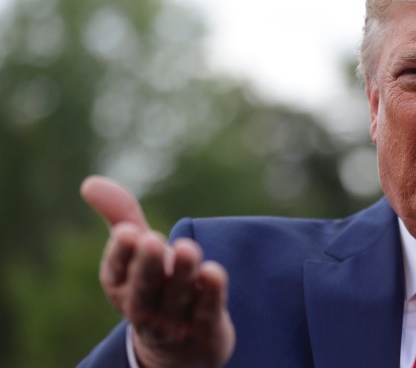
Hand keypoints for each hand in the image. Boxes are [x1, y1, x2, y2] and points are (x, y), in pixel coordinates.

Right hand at [81, 176, 234, 367]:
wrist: (183, 346)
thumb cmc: (156, 284)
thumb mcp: (137, 253)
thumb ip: (120, 216)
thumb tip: (89, 183)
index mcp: (121, 287)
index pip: (116, 272)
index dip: (121, 254)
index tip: (127, 231)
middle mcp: (145, 307)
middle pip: (144, 288)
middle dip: (147, 265)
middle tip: (151, 240)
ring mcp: (175, 321)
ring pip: (178, 297)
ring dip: (182, 274)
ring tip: (187, 248)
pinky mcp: (206, 328)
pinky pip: (208, 310)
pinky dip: (211, 293)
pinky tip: (213, 271)